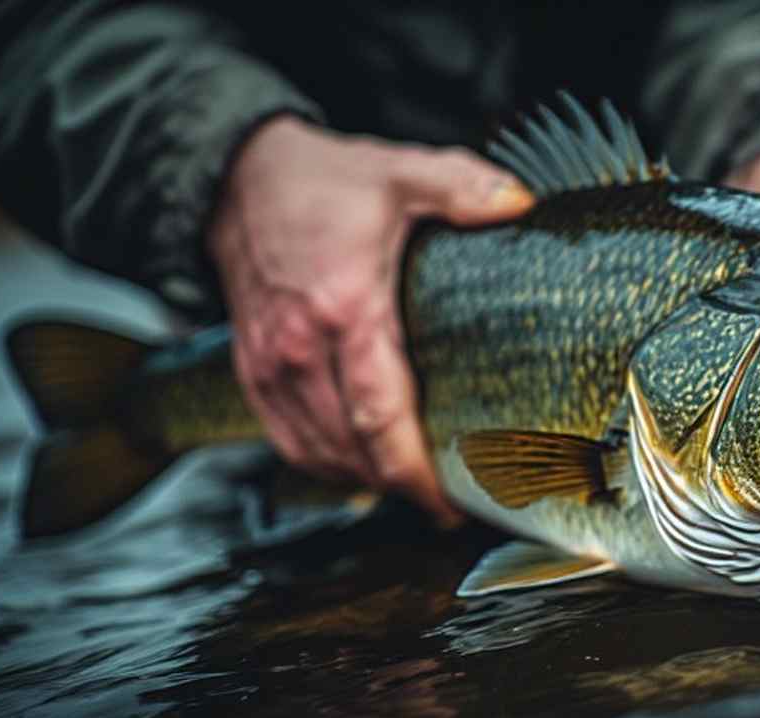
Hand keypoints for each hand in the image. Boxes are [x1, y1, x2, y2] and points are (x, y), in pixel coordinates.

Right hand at [209, 115, 534, 525]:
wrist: (237, 179)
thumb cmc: (321, 183)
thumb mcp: (400, 173)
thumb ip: (462, 187)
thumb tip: (522, 205)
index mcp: (345, 308)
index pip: (381, 416)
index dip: (415, 472)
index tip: (449, 503)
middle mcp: (300, 347)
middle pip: (352, 449)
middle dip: (400, 487)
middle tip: (445, 503)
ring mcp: (270, 364)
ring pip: (317, 453)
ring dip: (363, 480)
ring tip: (410, 489)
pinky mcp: (253, 370)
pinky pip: (286, 438)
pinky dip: (323, 463)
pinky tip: (358, 467)